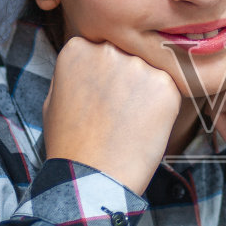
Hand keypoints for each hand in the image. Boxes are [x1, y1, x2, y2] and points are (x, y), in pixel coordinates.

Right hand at [44, 37, 181, 193]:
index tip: (104, 97)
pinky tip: (146, 127)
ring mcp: (137, 65)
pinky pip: (170, 89)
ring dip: (147, 92)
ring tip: (131, 123)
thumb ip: (74, 72)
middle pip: (129, 56)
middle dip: (128, 79)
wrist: (91, 177)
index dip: (106, 75)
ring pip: (150, 72)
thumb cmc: (70, 144)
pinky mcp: (164, 84)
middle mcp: (108, 49)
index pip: (103, 49)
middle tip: (121, 113)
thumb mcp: (55, 98)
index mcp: (78, 48)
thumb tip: (89, 62)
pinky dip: (164, 108)